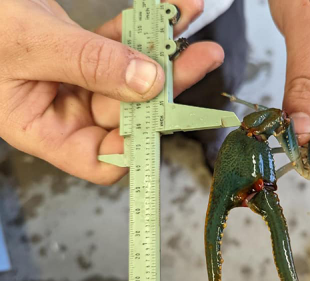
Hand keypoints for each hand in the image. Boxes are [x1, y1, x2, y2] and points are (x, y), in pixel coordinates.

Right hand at [0, 0, 222, 183]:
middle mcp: (65, 110)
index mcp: (44, 128)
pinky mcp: (85, 53)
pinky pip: (121, 44)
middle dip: (168, 83)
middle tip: (201, 56)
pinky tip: (170, 10)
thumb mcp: (29, 44)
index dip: (137, 145)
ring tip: (189, 21)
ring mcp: (77, 81)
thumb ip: (89, 63)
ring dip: (164, 50)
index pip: (102, 158)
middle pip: (130, 110)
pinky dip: (143, 27)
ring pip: (132, 76)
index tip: (167, 115)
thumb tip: (147, 83)